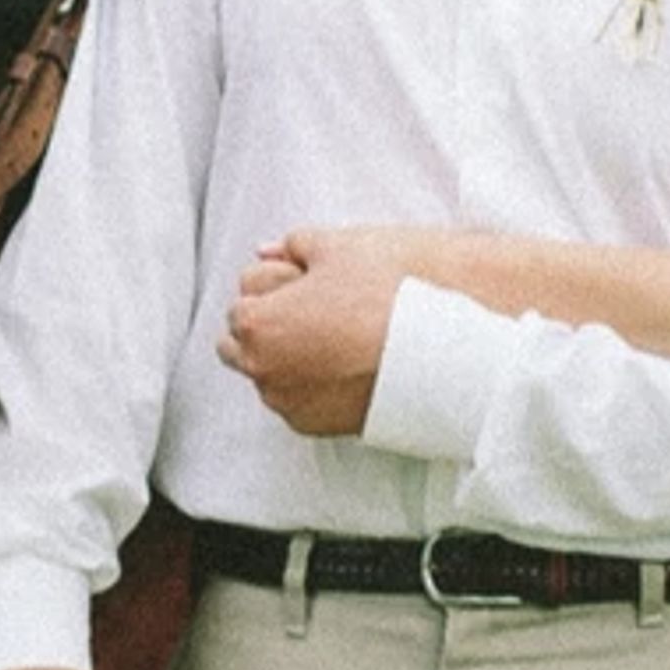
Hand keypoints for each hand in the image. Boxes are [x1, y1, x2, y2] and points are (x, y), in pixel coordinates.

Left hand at [218, 225, 440, 435]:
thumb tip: (269, 249)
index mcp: (256, 324)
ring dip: (284, 359)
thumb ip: (292, 245)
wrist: (430, 350)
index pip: (239, 306)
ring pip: (267, 376)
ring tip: (329, 339)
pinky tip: (340, 366)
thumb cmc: (381, 296)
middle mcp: (261, 369)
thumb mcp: (336, 248)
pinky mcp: (312, 424)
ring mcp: (286, 401)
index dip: (267, 293)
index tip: (295, 291)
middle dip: (263, 331)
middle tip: (305, 315)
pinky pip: (295, 401)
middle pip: (239, 347)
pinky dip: (307, 386)